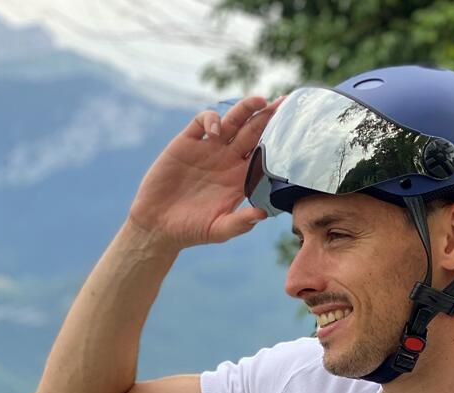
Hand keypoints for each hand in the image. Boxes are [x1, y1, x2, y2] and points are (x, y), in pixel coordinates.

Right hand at [128, 94, 285, 251]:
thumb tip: (263, 214)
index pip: (265, 156)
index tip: (294, 134)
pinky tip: (217, 130)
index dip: (278, 144)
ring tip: (260, 100)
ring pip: (232, 122)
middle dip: (268, 117)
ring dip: (246, 109)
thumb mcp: (219, 230)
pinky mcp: (187, 142)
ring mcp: (208, 150)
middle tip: (285, 103)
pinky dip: (212, 119)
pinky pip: (203, 122)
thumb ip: (240, 223)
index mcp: (240, 180)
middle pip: (253, 133)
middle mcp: (227, 161)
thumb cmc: (191, 230)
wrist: (158, 224)